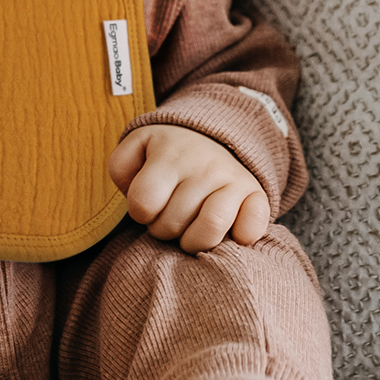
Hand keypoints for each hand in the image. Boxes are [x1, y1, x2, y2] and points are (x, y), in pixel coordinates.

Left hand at [108, 125, 270, 252]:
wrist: (215, 137)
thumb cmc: (167, 154)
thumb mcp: (136, 148)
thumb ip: (122, 168)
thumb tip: (137, 198)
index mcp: (170, 154)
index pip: (143, 203)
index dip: (139, 213)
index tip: (148, 206)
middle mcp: (204, 166)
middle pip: (171, 224)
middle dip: (163, 230)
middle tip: (169, 218)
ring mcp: (233, 180)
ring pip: (210, 229)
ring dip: (193, 241)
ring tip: (190, 231)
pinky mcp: (257, 196)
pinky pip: (251, 230)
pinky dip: (238, 239)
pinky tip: (225, 231)